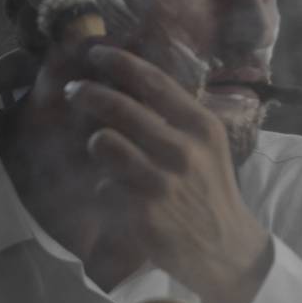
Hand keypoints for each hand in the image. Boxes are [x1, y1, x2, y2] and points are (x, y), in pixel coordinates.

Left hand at [66, 44, 271, 302]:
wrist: (227, 249)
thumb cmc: (211, 192)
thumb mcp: (209, 148)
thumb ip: (177, 118)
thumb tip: (130, 84)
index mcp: (202, 128)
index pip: (154, 82)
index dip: (119, 62)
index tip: (97, 53)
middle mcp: (183, 151)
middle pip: (118, 107)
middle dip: (88, 93)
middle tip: (74, 91)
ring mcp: (162, 183)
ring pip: (103, 142)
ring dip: (98, 144)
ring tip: (107, 152)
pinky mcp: (142, 213)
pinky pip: (104, 185)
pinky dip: (108, 188)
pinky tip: (125, 198)